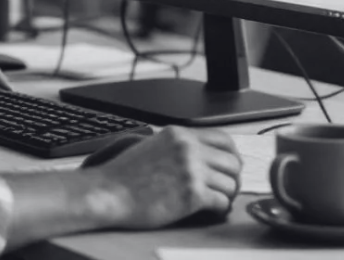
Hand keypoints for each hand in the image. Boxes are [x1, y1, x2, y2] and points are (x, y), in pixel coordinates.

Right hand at [85, 126, 241, 227]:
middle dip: (231, 178)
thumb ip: (178, 146)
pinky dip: (220, 209)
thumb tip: (207, 156)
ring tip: (214, 200)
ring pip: (231, 183)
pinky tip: (208, 209)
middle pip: (233, 162)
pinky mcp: (192, 194)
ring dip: (226, 195)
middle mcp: (187, 148)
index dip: (231, 155)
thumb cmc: (126, 174)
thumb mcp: (153, 146)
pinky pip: (223, 202)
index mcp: (178, 134)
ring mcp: (191, 170)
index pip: (224, 139)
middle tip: (223, 188)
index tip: (228, 167)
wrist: (110, 192)